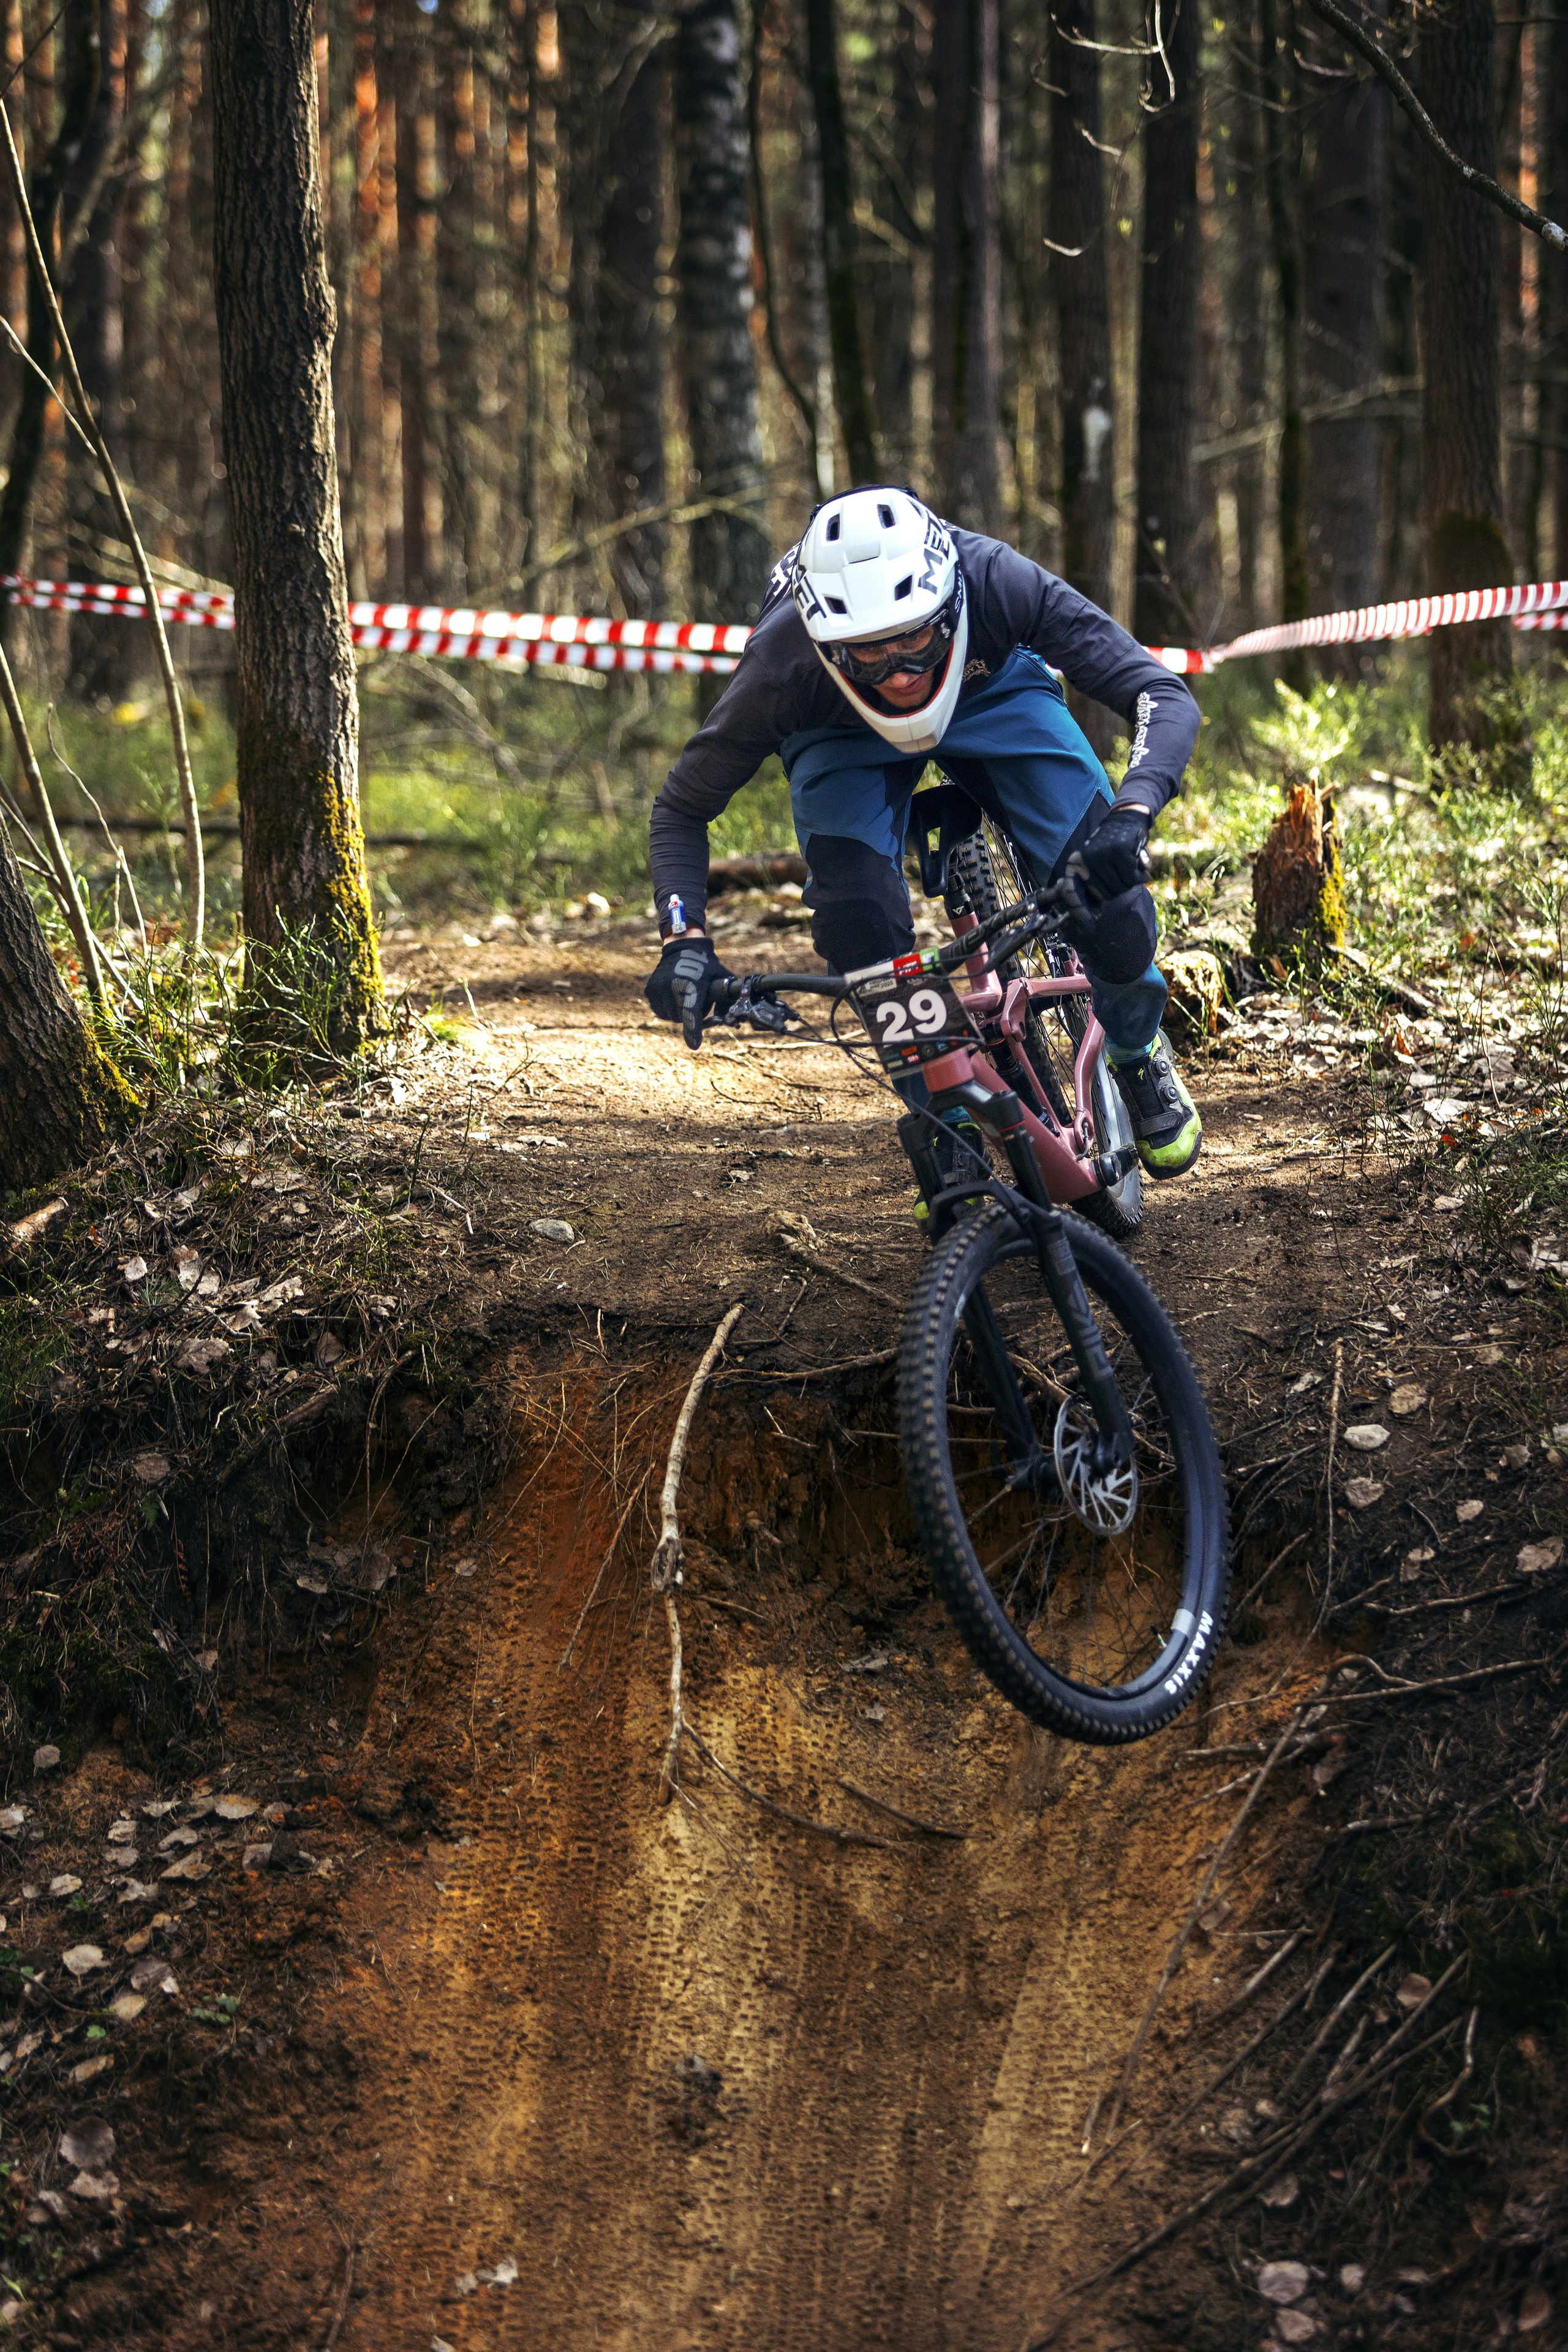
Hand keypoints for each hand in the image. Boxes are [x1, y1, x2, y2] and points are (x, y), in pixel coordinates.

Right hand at [644, 934, 735, 1048]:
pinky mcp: (650, 989)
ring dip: (678, 1012)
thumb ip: (728, 1001)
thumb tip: (735, 1023)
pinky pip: (660, 1011)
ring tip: (684, 995)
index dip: (693, 1030)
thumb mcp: (722, 979)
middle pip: (682, 1018)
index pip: (691, 1013)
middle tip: (695, 1000)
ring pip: (670, 1017)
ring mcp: (659, 987)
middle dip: (690, 1015)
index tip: (695, 1045)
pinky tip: (674, 995)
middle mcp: (672, 986)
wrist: (683, 948)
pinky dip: (668, 1008)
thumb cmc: (707, 967)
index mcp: (692, 985)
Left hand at [1068, 805, 1151, 904]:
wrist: (1127, 817)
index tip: (1118, 890)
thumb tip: (1102, 901)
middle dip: (1123, 889)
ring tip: (1137, 877)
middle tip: (1131, 882)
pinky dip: (1140, 878)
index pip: (1096, 889)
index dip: (1110, 893)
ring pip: (1122, 885)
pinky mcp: (1121, 853)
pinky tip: (1143, 874)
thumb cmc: (1116, 841)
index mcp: (1086, 860)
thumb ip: (1101, 874)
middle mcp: (1093, 858)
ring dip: (1132, 884)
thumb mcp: (1102, 855)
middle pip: (1110, 889)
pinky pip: (1132, 877)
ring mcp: (1106, 855)